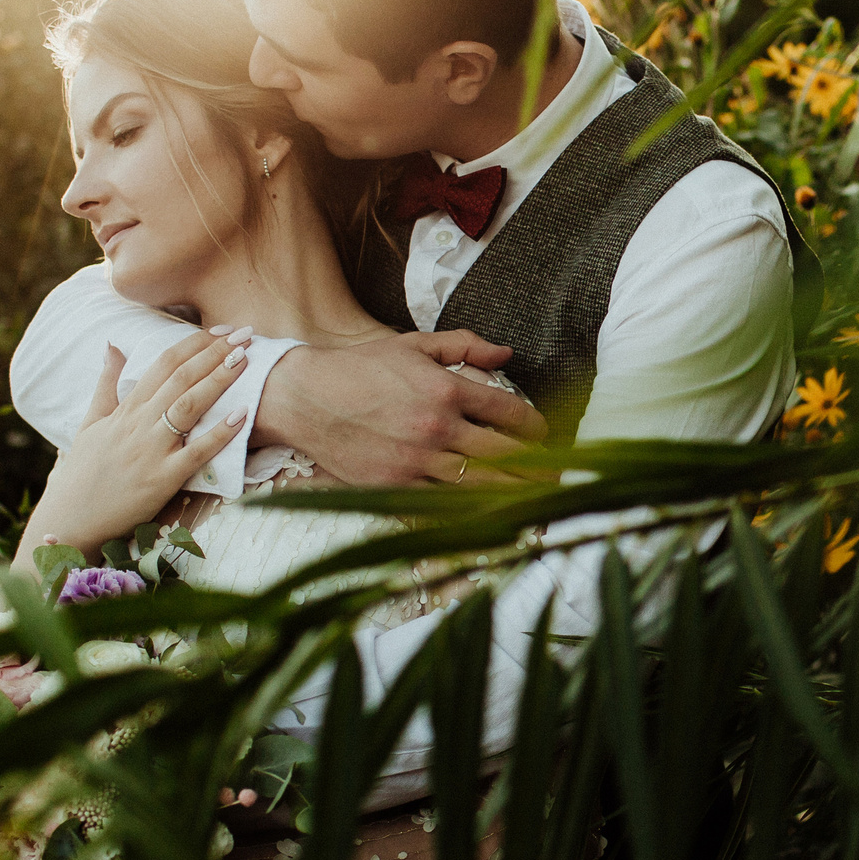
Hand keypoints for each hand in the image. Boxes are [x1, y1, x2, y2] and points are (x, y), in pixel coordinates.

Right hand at [18, 332, 250, 553]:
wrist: (70, 519)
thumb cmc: (83, 473)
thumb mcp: (90, 422)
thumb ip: (107, 384)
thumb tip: (112, 346)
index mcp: (125, 409)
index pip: (163, 364)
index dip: (194, 343)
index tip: (222, 330)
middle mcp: (138, 424)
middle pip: (181, 378)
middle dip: (216, 352)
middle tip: (246, 333)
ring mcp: (151, 451)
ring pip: (188, 406)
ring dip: (219, 379)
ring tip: (245, 359)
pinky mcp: (162, 480)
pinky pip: (195, 453)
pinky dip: (219, 434)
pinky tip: (242, 416)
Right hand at [254, 330, 545, 485]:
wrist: (303, 396)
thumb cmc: (360, 368)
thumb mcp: (413, 345)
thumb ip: (464, 345)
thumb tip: (507, 352)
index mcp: (446, 388)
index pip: (511, 412)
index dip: (537, 427)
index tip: (544, 435)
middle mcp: (436, 426)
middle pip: (505, 454)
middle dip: (537, 468)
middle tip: (554, 477)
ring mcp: (415, 460)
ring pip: (480, 485)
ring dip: (512, 495)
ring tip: (533, 501)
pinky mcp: (394, 486)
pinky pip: (442, 504)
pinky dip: (469, 511)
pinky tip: (488, 514)